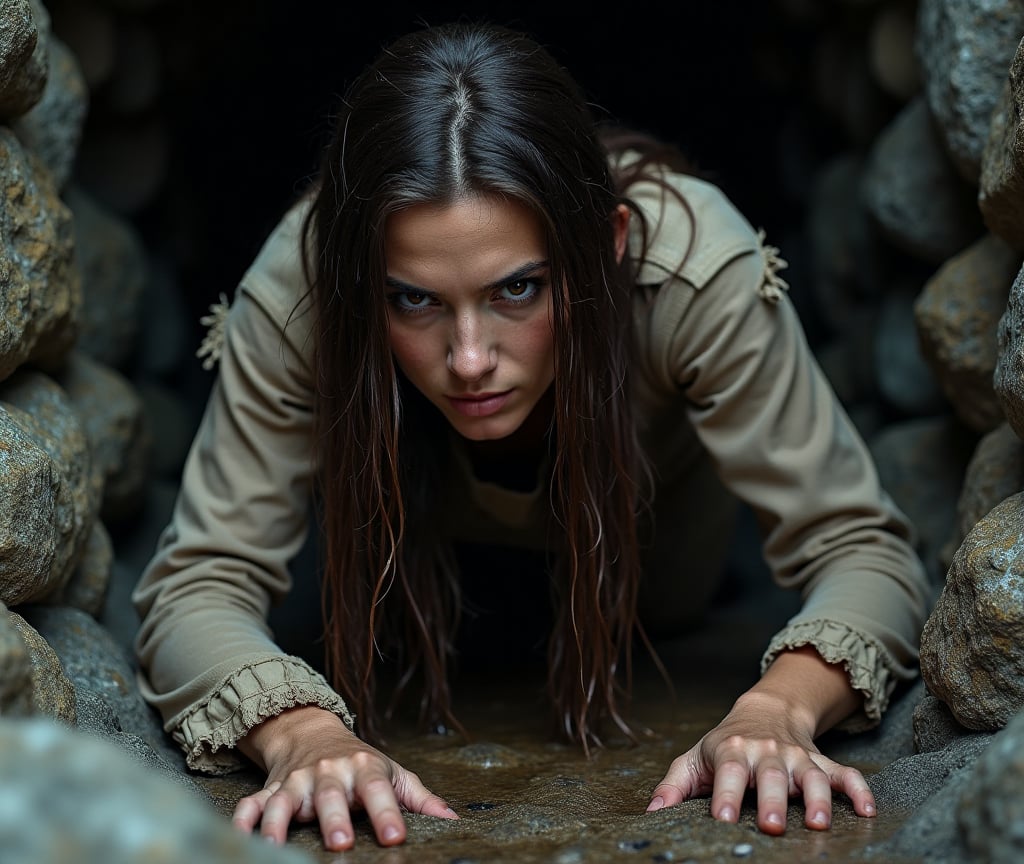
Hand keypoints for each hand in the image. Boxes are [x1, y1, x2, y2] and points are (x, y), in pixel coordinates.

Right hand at [231, 706, 457, 849]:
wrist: (313, 732)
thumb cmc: (359, 762)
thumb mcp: (392, 772)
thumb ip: (419, 798)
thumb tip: (452, 820)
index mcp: (363, 767)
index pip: (378, 789)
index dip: (388, 812)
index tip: (396, 836)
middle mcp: (329, 772)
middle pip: (331, 795)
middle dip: (334, 818)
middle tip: (340, 843)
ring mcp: (296, 781)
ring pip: (286, 800)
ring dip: (281, 823)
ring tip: (277, 847)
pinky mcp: (271, 789)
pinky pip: (252, 804)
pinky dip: (243, 820)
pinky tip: (241, 836)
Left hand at [646, 647, 875, 833]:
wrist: (766, 711)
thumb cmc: (725, 744)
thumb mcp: (695, 758)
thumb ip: (674, 785)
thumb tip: (652, 813)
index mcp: (733, 752)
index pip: (729, 772)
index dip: (726, 796)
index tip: (724, 820)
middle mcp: (767, 752)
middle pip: (771, 776)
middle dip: (772, 800)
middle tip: (772, 826)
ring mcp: (798, 757)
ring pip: (811, 776)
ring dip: (818, 799)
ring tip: (819, 823)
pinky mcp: (822, 762)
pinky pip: (846, 774)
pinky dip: (859, 790)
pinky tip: (869, 810)